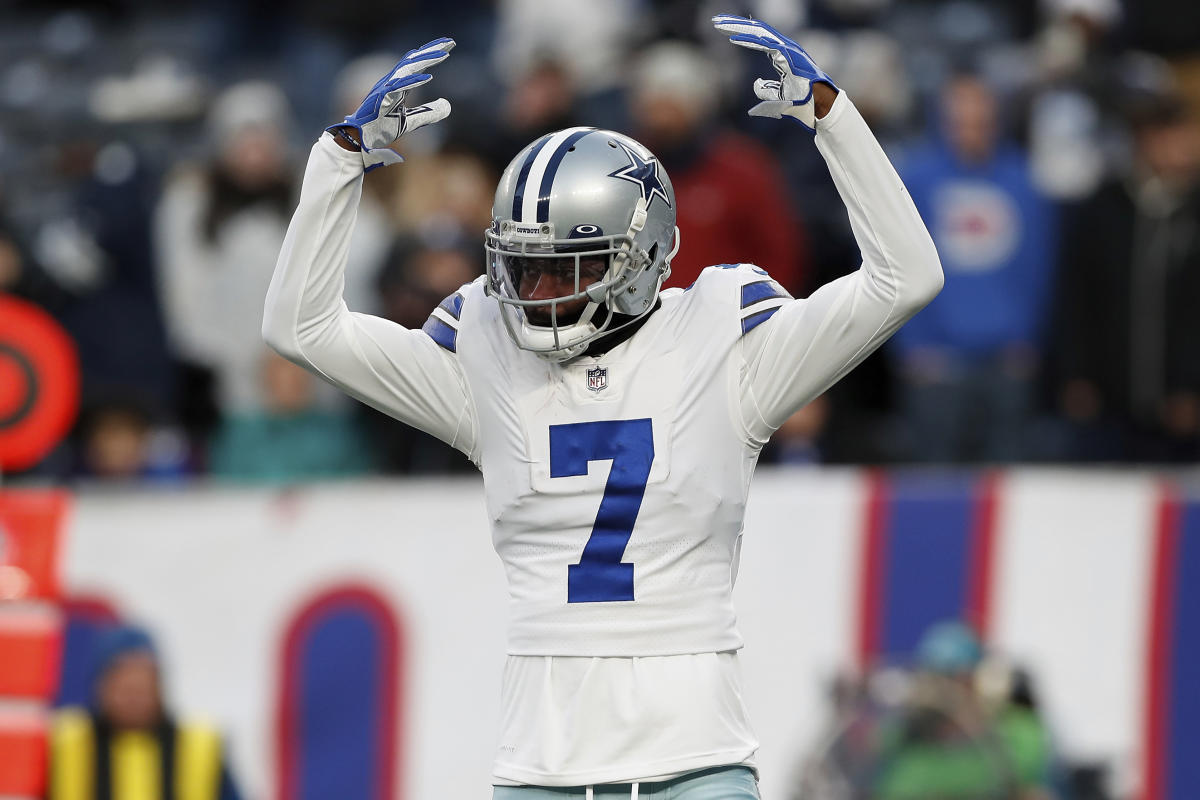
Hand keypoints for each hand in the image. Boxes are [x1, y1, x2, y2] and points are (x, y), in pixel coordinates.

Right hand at [329, 37, 454, 166]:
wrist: (359, 139)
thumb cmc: (381, 127)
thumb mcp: (412, 121)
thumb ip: (429, 112)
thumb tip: (448, 105)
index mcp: (398, 84)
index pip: (417, 64)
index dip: (432, 53)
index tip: (449, 44)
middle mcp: (391, 81)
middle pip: (414, 61)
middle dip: (432, 49)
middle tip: (451, 41)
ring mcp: (385, 88)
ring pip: (408, 69)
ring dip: (425, 60)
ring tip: (444, 54)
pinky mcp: (382, 99)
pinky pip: (400, 87)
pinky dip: (414, 81)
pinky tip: (429, 77)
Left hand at [712, 14, 837, 132]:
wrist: (820, 109)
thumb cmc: (804, 104)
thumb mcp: (778, 98)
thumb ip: (766, 91)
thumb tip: (756, 83)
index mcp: (782, 55)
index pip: (758, 39)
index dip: (740, 33)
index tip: (723, 31)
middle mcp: (785, 48)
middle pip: (756, 31)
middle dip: (735, 24)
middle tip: (716, 20)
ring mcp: (788, 49)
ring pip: (759, 32)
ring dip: (738, 27)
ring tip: (719, 23)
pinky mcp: (789, 55)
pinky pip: (766, 43)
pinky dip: (749, 39)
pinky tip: (732, 36)